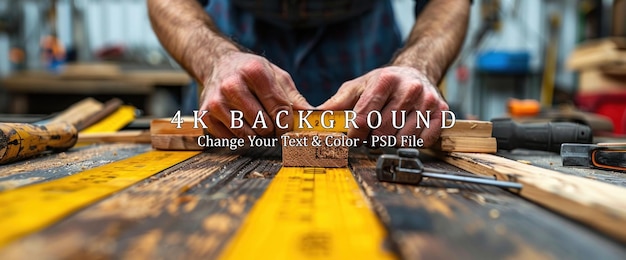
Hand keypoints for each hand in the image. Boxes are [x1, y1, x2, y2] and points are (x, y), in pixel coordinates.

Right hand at [200, 51, 312, 137]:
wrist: (218, 64)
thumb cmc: (252, 72)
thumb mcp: (277, 77)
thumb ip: (295, 99)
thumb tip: (313, 118)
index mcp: (254, 72)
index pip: (279, 109)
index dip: (287, 124)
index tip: (286, 126)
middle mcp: (232, 85)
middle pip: (263, 125)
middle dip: (271, 128)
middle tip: (269, 122)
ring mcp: (217, 101)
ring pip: (246, 135)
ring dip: (255, 134)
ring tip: (255, 121)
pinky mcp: (205, 115)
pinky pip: (230, 139)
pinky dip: (238, 136)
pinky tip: (239, 122)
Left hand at [317, 66, 448, 146]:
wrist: (416, 73)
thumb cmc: (383, 83)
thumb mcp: (357, 87)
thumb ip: (336, 103)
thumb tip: (313, 116)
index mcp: (386, 80)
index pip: (364, 119)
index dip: (355, 133)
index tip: (355, 135)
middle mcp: (410, 88)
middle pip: (383, 132)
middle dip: (374, 138)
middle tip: (373, 133)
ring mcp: (428, 101)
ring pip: (404, 139)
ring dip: (393, 141)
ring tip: (390, 131)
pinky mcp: (441, 113)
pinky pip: (424, 141)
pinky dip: (412, 143)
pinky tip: (406, 132)